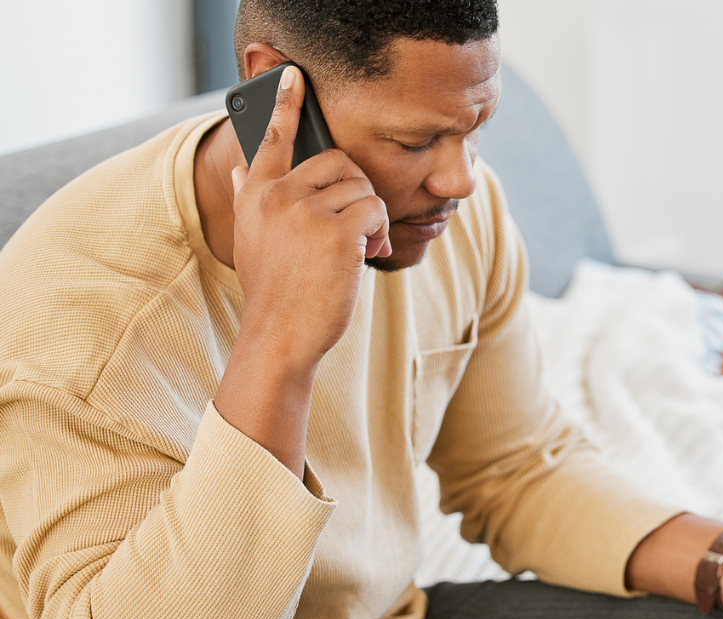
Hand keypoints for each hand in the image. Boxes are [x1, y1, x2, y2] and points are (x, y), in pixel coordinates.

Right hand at [230, 65, 390, 368]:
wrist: (281, 335)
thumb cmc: (274, 291)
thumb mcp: (252, 240)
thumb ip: (250, 198)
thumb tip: (240, 166)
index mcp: (256, 194)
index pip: (270, 138)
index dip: (284, 104)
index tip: (294, 76)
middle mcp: (277, 195)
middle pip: (337, 161)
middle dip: (355, 189)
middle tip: (355, 224)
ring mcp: (306, 211)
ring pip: (362, 188)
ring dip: (370, 218)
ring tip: (357, 249)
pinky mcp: (336, 231)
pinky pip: (375, 210)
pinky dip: (380, 232)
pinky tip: (368, 255)